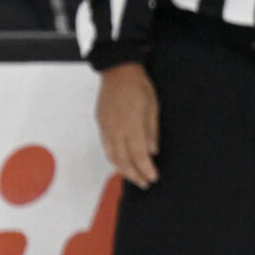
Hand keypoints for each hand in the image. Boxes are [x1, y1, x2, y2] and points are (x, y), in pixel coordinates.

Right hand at [95, 62, 159, 188]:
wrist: (118, 71)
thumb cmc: (139, 86)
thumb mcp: (153, 107)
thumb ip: (151, 131)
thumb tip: (152, 152)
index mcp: (131, 125)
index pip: (138, 155)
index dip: (145, 169)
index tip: (153, 178)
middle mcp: (115, 129)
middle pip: (123, 160)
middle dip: (134, 175)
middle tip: (145, 184)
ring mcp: (106, 127)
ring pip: (112, 156)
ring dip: (123, 170)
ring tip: (134, 177)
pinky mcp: (101, 124)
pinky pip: (106, 146)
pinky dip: (114, 158)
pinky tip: (122, 163)